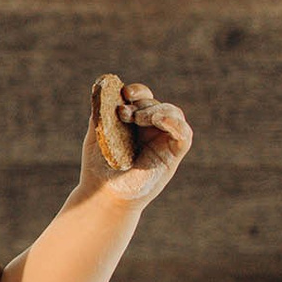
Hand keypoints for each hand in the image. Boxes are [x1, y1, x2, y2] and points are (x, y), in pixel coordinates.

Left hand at [81, 81, 194, 207]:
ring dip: (158, 110)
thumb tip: (101, 86)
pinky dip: (176, 124)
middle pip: (158, 104)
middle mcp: (152, 130)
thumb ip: (101, 112)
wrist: (103, 194)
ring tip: (139, 118)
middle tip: (125, 113)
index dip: (138, 92)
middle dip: (143, 103)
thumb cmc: (98, 167)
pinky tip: (161, 119)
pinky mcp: (173, 155)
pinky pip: (184, 135)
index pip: (144, 99)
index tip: (125, 93)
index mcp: (135, 123)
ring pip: (174, 114)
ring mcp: (164, 142)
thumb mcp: (97, 134)